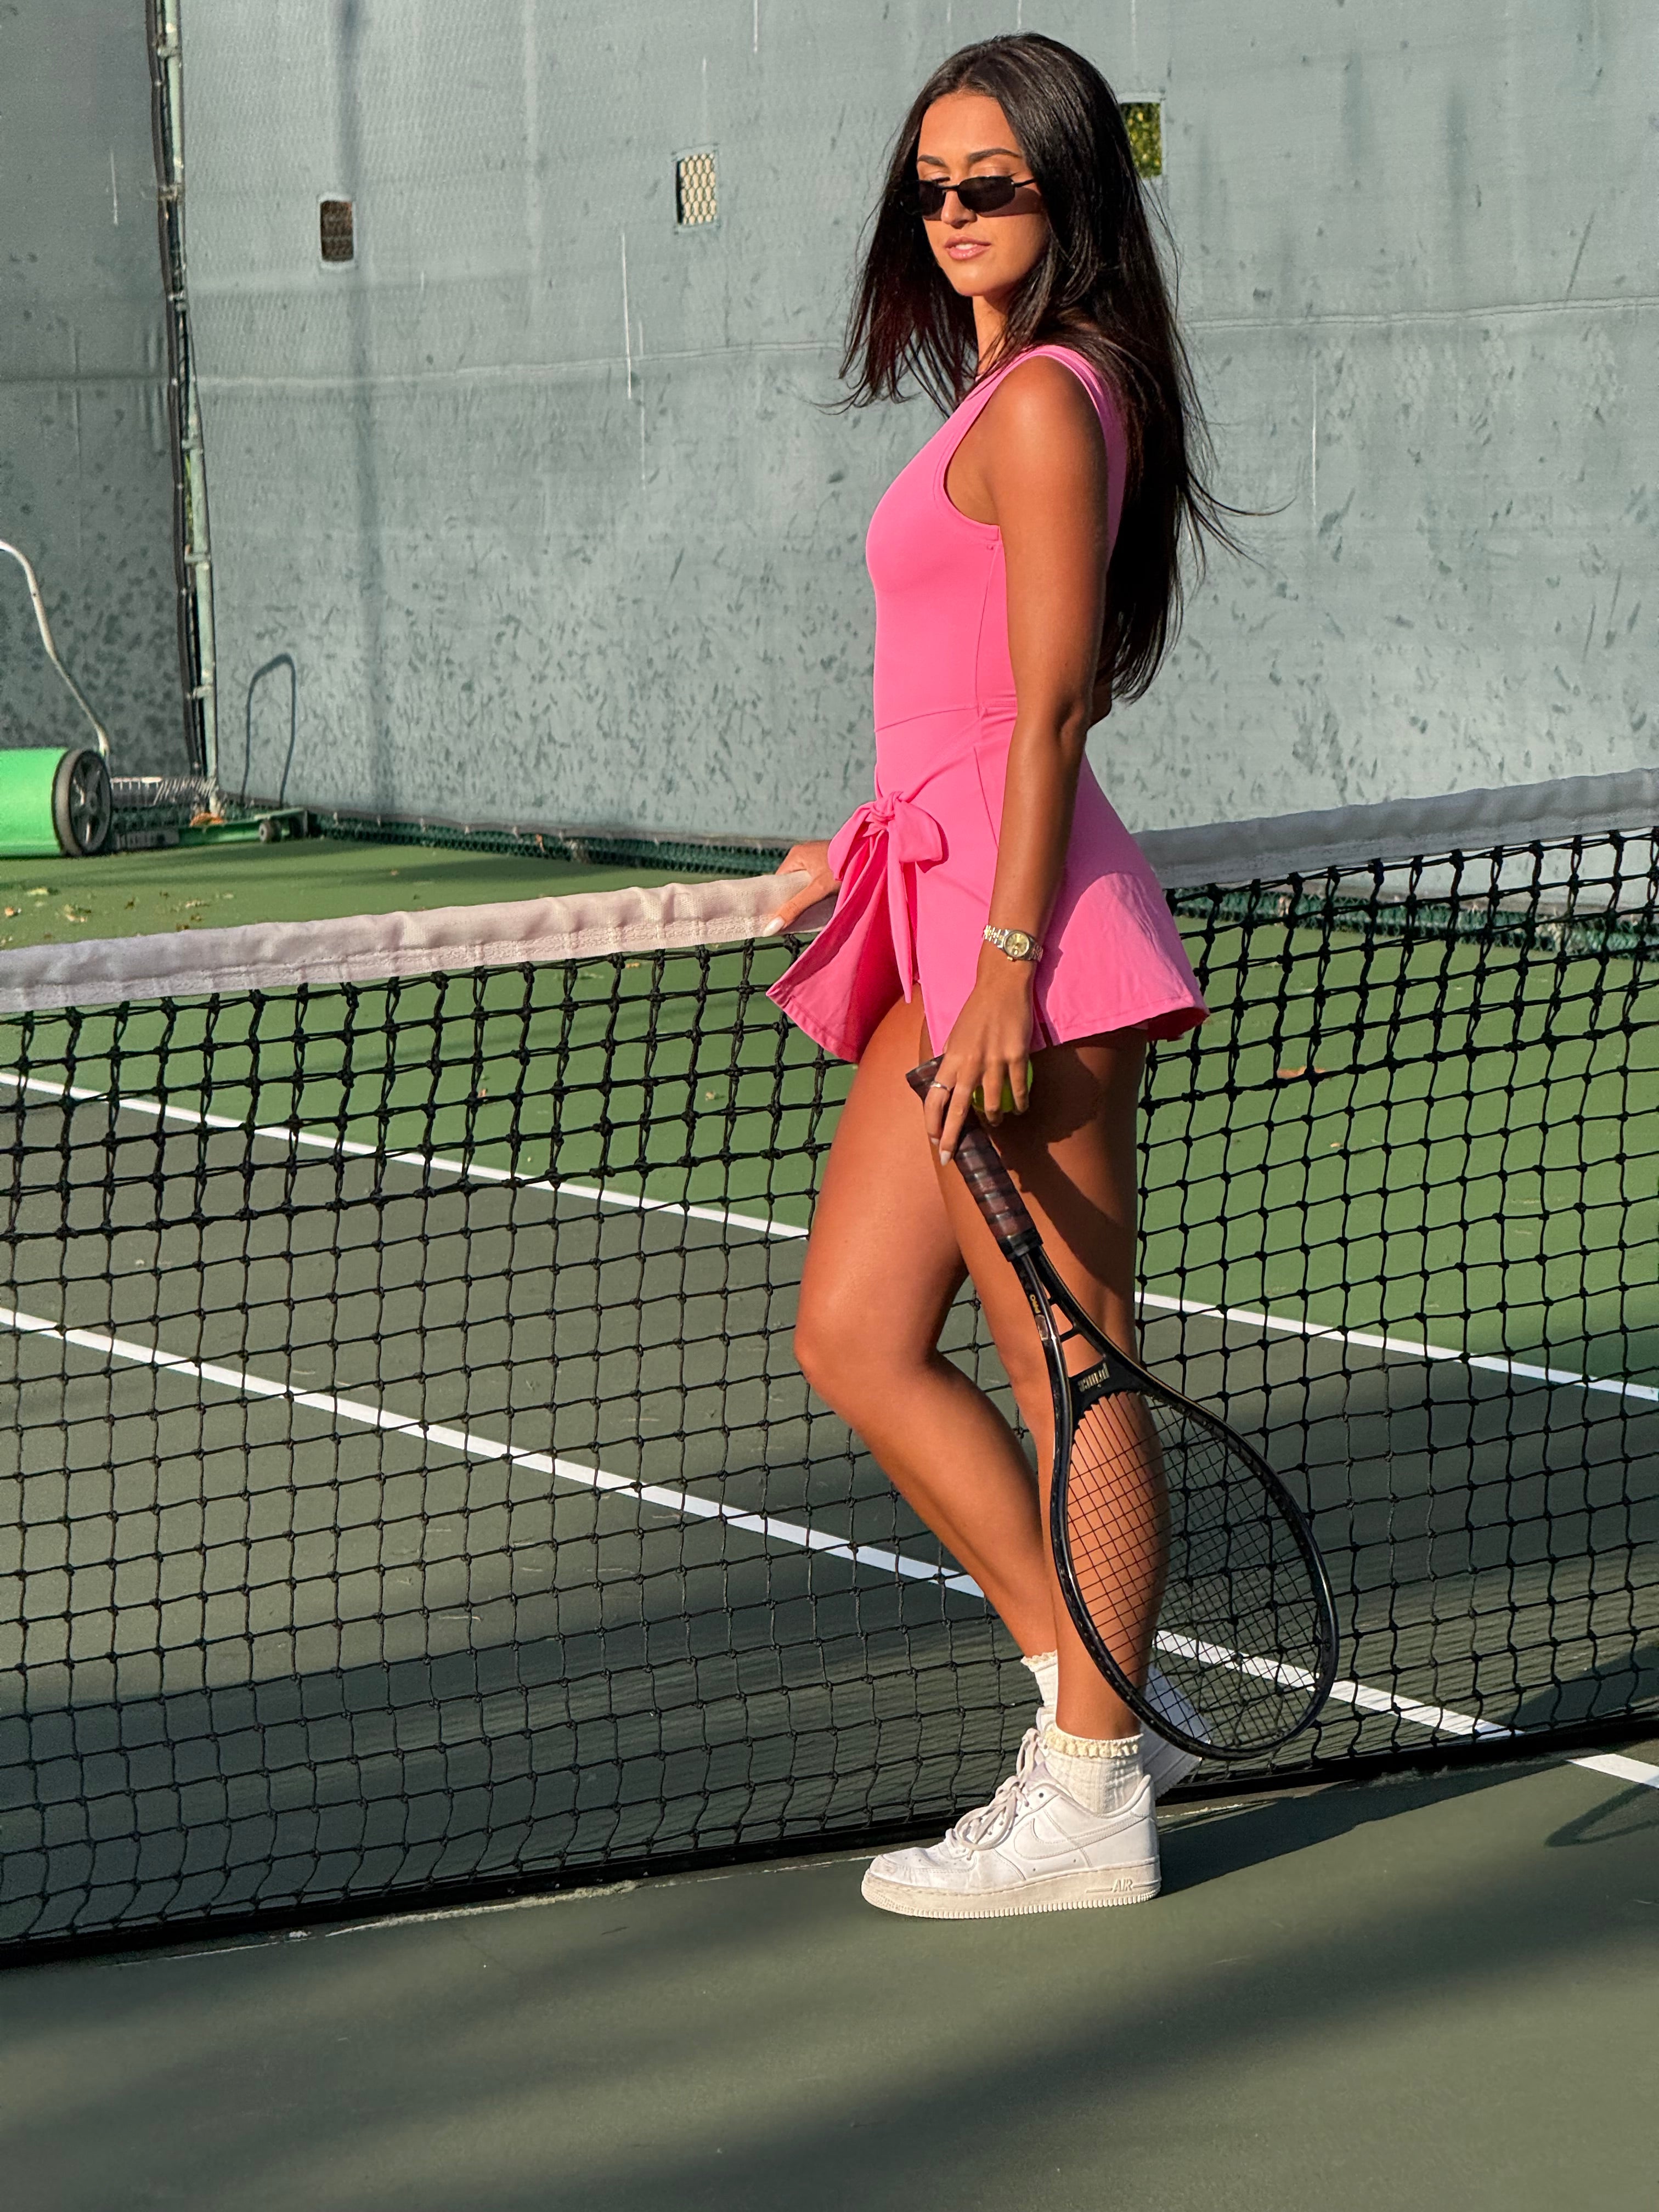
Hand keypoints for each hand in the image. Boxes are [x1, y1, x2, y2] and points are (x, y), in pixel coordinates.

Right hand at [761, 841, 838, 934]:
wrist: (877, 853)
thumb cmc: (847, 866)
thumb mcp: (818, 890)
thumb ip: (796, 907)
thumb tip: (771, 928)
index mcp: (796, 855)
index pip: (778, 881)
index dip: (776, 900)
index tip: (776, 918)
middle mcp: (804, 854)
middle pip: (791, 883)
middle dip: (793, 900)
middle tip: (793, 921)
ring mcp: (818, 858)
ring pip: (805, 883)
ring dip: (807, 897)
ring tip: (808, 914)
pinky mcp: (830, 863)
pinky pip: (817, 881)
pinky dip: (818, 892)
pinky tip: (822, 903)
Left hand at [923, 952, 1034, 1164]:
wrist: (1001, 985)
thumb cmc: (976, 1011)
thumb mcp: (955, 1036)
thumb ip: (951, 1061)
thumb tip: (947, 1084)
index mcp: (951, 1058)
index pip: (934, 1097)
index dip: (932, 1122)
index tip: (934, 1139)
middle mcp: (970, 1062)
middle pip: (957, 1108)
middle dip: (951, 1136)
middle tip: (948, 1156)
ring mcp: (994, 1060)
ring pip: (992, 1102)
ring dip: (994, 1117)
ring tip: (996, 1122)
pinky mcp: (1017, 1055)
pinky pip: (1018, 1088)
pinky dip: (1019, 1102)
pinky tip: (1020, 1109)